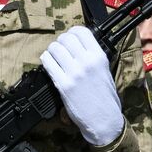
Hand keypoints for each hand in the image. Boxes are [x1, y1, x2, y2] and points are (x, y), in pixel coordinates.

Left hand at [41, 27, 123, 146]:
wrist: (104, 120)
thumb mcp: (105, 71)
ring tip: (54, 57)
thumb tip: (78, 44)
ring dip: (52, 50)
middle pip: (66, 38)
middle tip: (61, 48)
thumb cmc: (105, 97)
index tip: (70, 37)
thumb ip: (92, 56)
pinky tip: (49, 64)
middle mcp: (87, 62)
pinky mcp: (63, 84)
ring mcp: (74, 73)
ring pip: (55, 48)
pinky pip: (48, 63)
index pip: (81, 32)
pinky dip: (46, 61)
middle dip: (61, 41)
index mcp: (99, 57)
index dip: (72, 32)